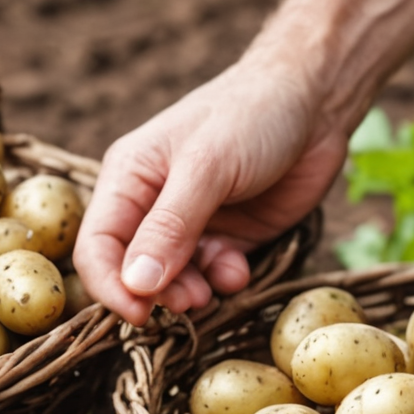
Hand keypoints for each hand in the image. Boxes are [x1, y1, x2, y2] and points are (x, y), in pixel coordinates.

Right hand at [74, 57, 347, 325]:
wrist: (316, 100)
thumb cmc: (252, 115)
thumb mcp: (206, 168)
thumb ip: (170, 228)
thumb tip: (135, 284)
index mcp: (128, 177)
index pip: (96, 245)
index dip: (109, 285)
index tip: (139, 314)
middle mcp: (151, 204)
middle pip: (132, 271)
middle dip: (158, 293)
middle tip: (191, 303)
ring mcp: (191, 224)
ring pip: (173, 280)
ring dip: (192, 292)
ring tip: (216, 289)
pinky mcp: (228, 237)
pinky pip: (212, 275)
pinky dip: (223, 280)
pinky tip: (240, 269)